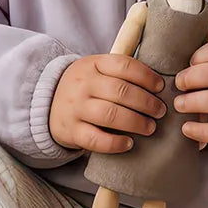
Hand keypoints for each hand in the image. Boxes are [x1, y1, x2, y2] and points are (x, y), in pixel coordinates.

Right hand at [50, 54, 166, 153]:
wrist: (47, 105)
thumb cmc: (85, 88)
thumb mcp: (96, 70)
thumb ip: (120, 72)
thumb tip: (159, 84)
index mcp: (92, 64)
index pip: (123, 65)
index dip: (146, 76)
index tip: (160, 87)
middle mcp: (82, 84)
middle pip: (120, 91)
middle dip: (146, 102)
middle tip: (160, 111)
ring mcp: (75, 108)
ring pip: (110, 114)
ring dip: (135, 122)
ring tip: (150, 127)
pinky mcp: (71, 131)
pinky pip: (95, 139)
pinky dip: (115, 143)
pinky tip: (129, 143)